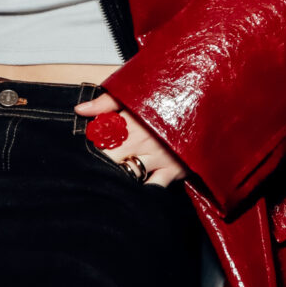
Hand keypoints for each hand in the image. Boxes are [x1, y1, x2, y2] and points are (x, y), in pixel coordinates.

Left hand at [73, 91, 188, 188]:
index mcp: (130, 123)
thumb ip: (105, 102)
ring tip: (110, 182)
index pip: (100, 143)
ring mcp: (159, 159)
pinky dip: (142, 191)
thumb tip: (79, 110)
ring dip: (120, 180)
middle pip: (111, 163)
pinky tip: (134, 192)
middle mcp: (142, 143)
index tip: (84, 152)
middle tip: (92, 171)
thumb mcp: (136, 93)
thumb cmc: (169, 96)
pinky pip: (153, 188)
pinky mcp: (174, 171)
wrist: (206, 102)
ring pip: (129, 177)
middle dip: (101, 167)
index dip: (91, 150)